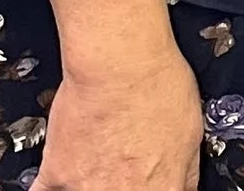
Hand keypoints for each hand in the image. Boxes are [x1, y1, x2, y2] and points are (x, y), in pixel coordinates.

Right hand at [37, 49, 202, 189]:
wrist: (118, 64)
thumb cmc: (156, 86)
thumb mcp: (193, 129)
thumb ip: (186, 169)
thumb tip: (186, 184)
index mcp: (160, 188)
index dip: (156, 189)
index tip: (149, 184)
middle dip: (121, 187)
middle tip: (121, 172)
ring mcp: (86, 189)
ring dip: (89, 185)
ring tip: (96, 171)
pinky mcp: (57, 174)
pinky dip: (50, 187)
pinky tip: (62, 180)